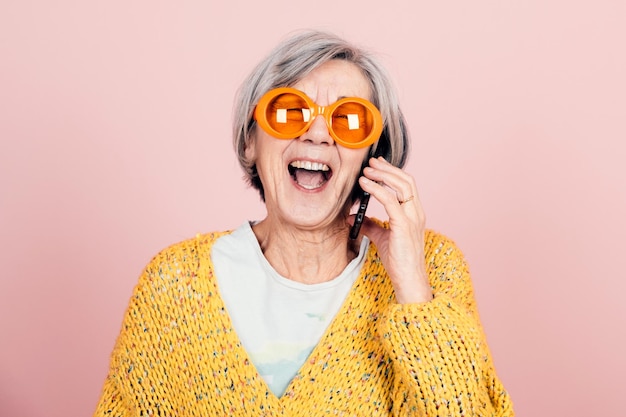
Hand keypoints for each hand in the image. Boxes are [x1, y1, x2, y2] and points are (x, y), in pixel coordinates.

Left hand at [351, 157, 432, 303]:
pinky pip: (390, 201)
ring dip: (382, 175)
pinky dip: (376, 189)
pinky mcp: (403, 225)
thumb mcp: (381, 238)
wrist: (408, 279)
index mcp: (414, 213)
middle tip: (370, 162)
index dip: (393, 171)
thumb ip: (370, 225)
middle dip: (387, 168)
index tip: (377, 164)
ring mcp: (412, 218)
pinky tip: (365, 184)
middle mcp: (416, 212)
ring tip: (366, 170)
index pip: (407, 184)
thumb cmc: (398, 261)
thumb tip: (352, 217)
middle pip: (406, 180)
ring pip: (401, 186)